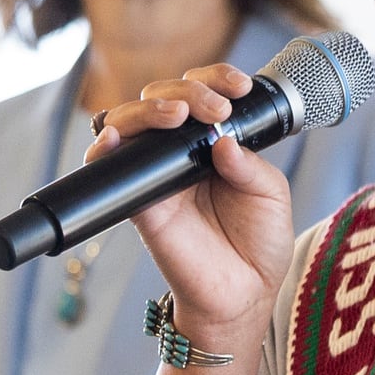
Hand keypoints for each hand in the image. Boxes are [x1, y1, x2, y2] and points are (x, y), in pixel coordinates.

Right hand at [91, 65, 294, 341]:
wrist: (243, 295)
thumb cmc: (258, 245)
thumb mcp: (270, 194)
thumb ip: (249, 163)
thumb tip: (220, 139)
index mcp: (213, 142)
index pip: (202, 94)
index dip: (215, 79)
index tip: (238, 87)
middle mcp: (180, 153)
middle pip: (162, 99)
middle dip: (187, 91)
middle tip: (215, 110)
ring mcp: (157, 176)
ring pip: (131, 122)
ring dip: (149, 108)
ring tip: (177, 116)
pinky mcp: (139, 203)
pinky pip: (111, 169)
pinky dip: (104, 147)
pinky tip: (114, 138)